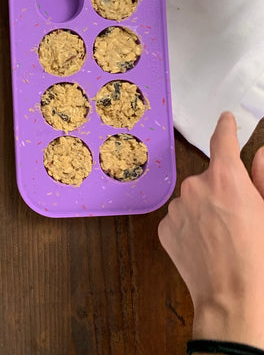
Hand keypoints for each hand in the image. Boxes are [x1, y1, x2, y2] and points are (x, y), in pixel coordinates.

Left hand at [158, 112, 263, 348]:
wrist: (232, 298)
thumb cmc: (259, 256)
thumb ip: (263, 178)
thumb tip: (258, 153)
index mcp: (225, 178)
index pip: (223, 141)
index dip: (225, 127)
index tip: (225, 119)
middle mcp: (195, 186)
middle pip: (208, 179)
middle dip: (220, 192)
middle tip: (237, 219)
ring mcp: (176, 207)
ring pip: (192, 200)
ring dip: (203, 210)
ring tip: (221, 239)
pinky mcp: (163, 228)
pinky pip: (179, 219)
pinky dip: (190, 228)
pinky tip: (204, 247)